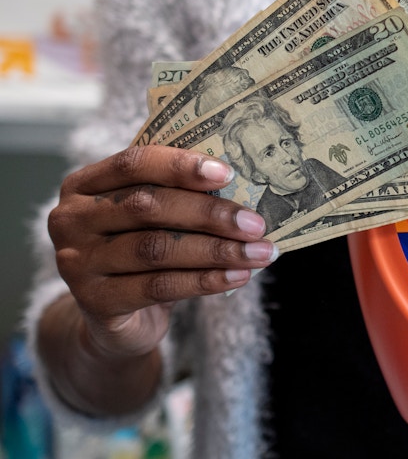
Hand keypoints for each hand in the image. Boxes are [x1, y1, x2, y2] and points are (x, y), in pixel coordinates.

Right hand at [47, 145, 277, 360]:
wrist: (115, 320)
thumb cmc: (143, 251)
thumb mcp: (153, 218)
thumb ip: (179, 194)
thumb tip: (240, 185)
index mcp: (85, 184)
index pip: (133, 163)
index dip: (181, 165)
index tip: (229, 173)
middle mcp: (71, 219)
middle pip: (148, 206)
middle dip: (210, 213)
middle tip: (256, 223)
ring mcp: (77, 262)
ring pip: (157, 249)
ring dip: (217, 250)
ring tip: (259, 252)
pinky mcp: (94, 301)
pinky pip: (159, 287)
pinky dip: (205, 280)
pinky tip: (239, 276)